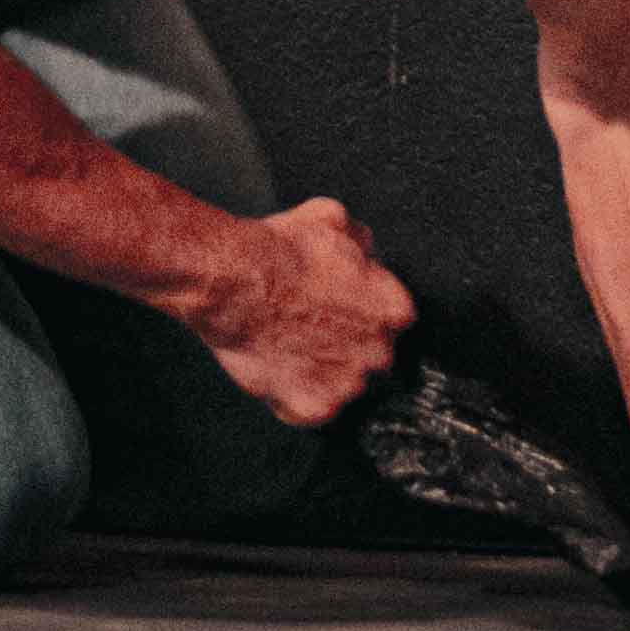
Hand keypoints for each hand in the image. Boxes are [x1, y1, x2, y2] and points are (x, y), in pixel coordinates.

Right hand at [199, 197, 416, 426]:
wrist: (235, 282)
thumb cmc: (282, 251)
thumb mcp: (334, 220)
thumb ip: (362, 243)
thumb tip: (365, 253)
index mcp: (393, 310)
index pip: (393, 319)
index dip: (365, 312)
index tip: (342, 308)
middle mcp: (379, 353)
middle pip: (372, 357)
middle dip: (348, 345)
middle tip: (313, 327)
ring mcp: (347, 386)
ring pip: (342, 386)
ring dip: (323, 373)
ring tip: (290, 347)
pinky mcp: (314, 409)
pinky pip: (309, 410)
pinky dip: (295, 396)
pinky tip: (278, 367)